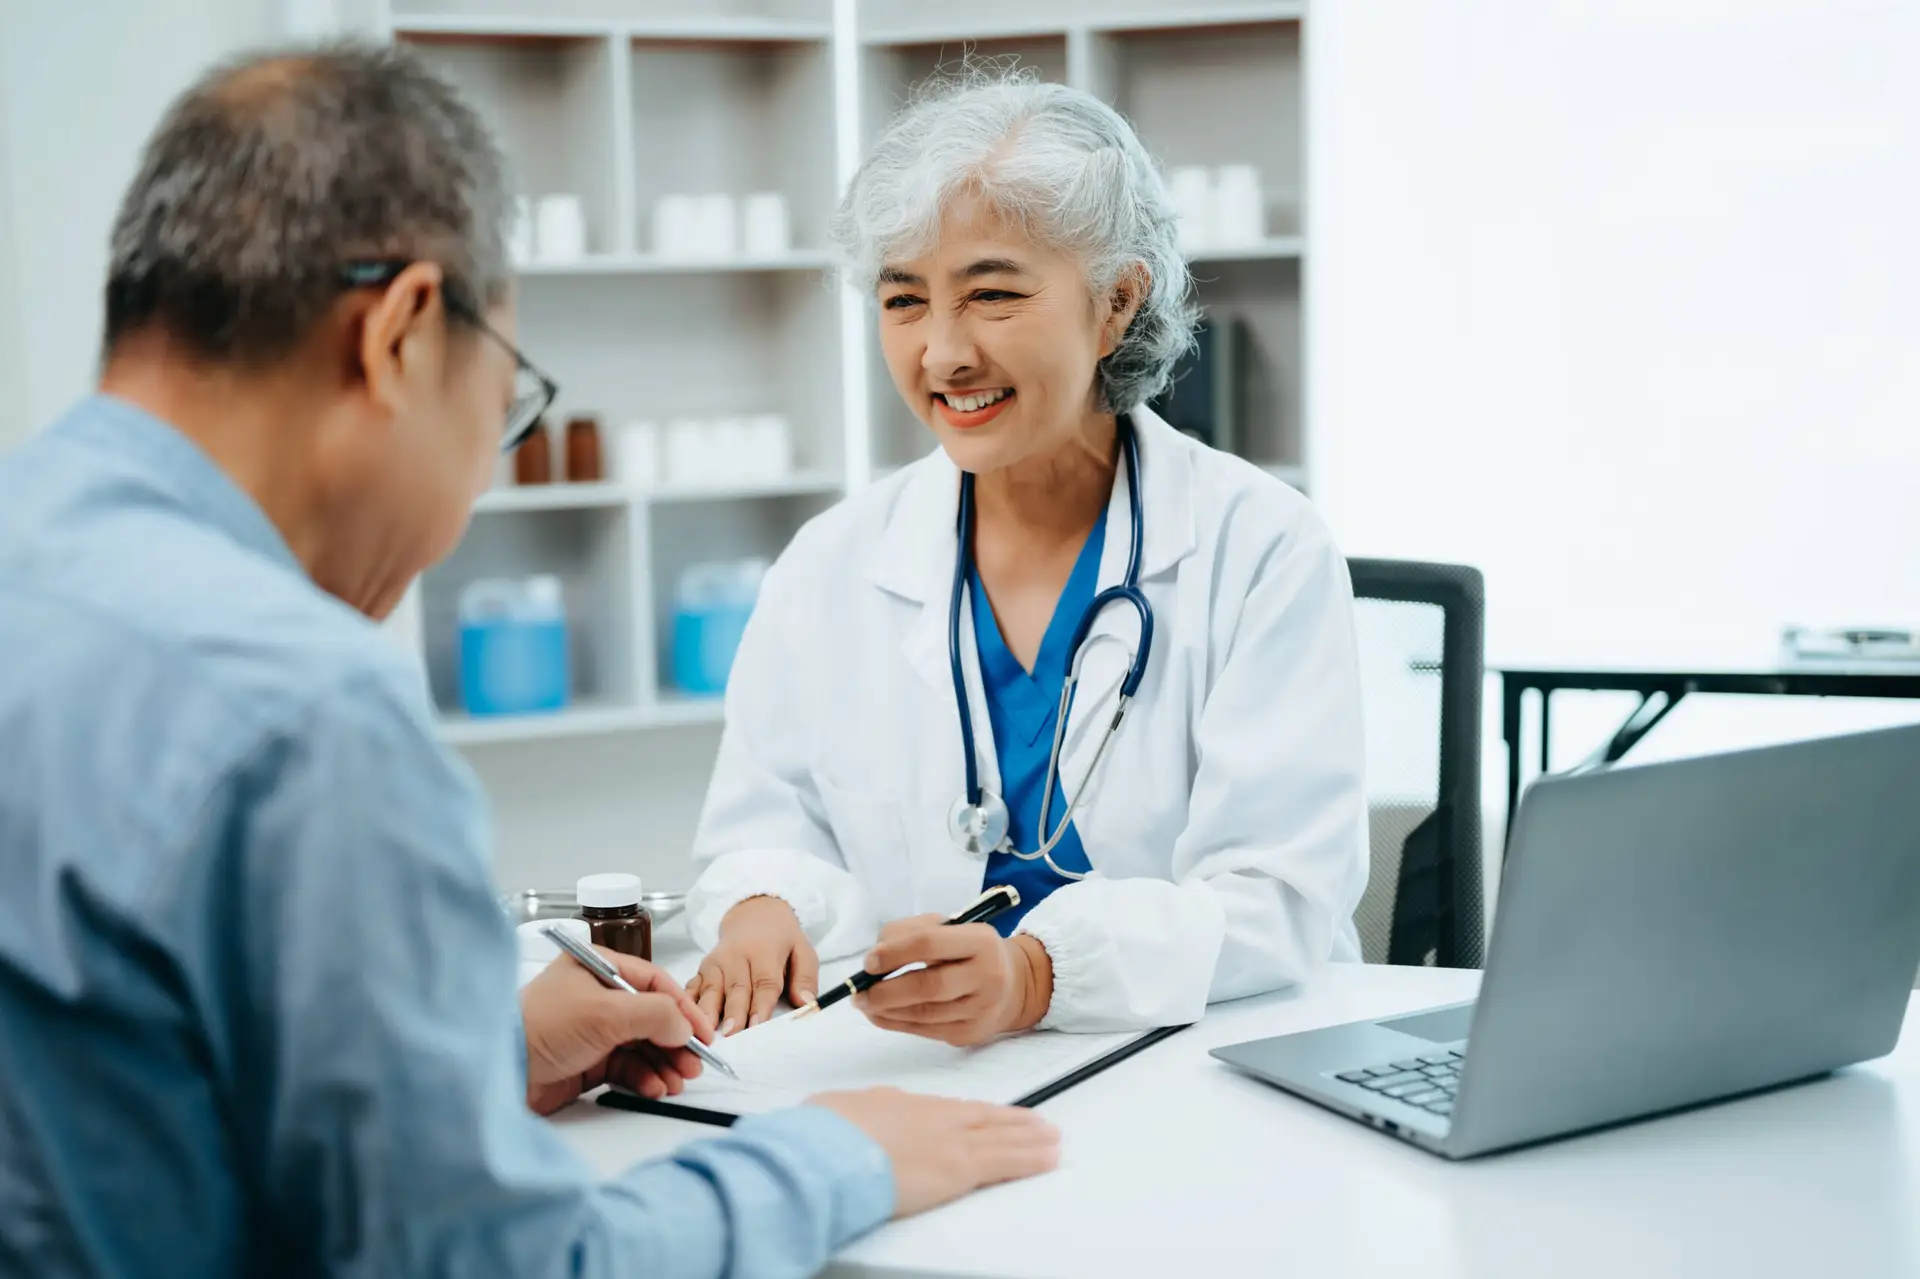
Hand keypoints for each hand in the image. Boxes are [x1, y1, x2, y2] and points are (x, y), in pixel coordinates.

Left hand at [520, 948, 715, 1115]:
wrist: (498, 1071)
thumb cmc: (540, 1027)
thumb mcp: (606, 1012)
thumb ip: (654, 1014)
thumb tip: (684, 1026)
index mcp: (599, 968)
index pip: (654, 983)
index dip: (683, 1008)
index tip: (705, 1032)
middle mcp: (596, 996)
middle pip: (652, 1016)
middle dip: (677, 1041)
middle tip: (695, 1063)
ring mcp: (592, 1030)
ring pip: (643, 1045)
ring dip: (664, 1063)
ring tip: (678, 1081)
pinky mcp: (586, 1061)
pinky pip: (627, 1067)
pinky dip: (645, 1078)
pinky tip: (654, 1088)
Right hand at [686, 896, 818, 1035]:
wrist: (753, 912)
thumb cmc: (779, 938)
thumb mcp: (802, 950)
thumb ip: (806, 977)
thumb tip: (807, 1001)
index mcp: (764, 951)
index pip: (764, 982)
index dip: (760, 1005)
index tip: (757, 1024)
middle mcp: (736, 956)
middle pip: (736, 989)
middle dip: (733, 1013)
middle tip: (731, 1034)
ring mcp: (715, 963)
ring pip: (711, 989)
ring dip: (707, 1012)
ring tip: (705, 1032)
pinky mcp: (701, 969)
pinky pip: (692, 987)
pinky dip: (688, 1003)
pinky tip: (686, 1018)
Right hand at [809, 1088, 1059, 1217]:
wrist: (828, 1149)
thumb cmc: (823, 1135)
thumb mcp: (835, 1113)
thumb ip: (856, 1115)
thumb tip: (854, 1117)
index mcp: (902, 1103)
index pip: (947, 1109)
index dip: (972, 1113)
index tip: (985, 1115)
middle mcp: (932, 1116)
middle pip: (982, 1116)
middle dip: (1010, 1119)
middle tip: (1035, 1122)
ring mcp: (950, 1138)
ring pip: (1001, 1135)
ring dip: (1029, 1136)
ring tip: (1051, 1137)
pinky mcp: (961, 1166)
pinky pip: (1007, 1161)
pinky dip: (1032, 1158)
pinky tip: (1049, 1157)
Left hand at [854, 916, 1053, 1046]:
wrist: (1014, 984)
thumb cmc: (970, 951)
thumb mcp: (950, 928)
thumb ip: (911, 932)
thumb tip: (875, 957)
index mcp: (981, 940)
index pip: (929, 943)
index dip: (894, 952)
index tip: (868, 961)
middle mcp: (987, 976)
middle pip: (928, 986)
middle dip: (886, 991)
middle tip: (858, 992)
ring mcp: (981, 1009)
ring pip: (925, 1014)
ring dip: (886, 1010)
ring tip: (864, 1003)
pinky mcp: (971, 1033)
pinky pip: (927, 1031)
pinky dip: (897, 1023)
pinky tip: (880, 1015)